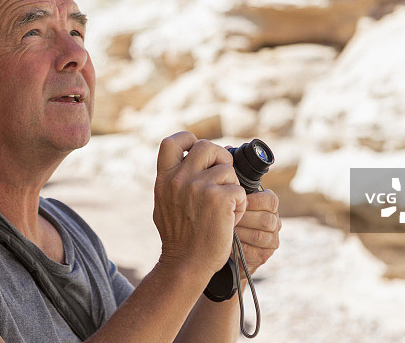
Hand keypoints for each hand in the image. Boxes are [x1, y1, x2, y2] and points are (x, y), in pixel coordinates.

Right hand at [153, 132, 247, 277]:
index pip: (171, 142)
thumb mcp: (164, 203)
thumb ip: (173, 180)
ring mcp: (198, 187)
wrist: (186, 264)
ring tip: (225, 209)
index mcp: (164, 179)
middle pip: (206, 146)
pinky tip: (230, 219)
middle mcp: (179, 179)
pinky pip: (240, 190)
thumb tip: (189, 157)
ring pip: (228, 170)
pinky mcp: (219, 198)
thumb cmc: (179, 237)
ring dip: (232, 188)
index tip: (196, 150)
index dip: (188, 139)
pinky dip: (240, 205)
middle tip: (223, 177)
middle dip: (220, 158)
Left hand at [234, 189, 280, 275]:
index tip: (240, 202)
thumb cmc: (232, 218)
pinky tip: (227, 242)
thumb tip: (231, 184)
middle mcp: (275, 224)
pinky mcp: (262, 257)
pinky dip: (237, 246)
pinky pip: (251, 252)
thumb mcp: (237, 203)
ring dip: (240, 232)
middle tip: (229, 217)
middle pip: (266, 220)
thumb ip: (239, 194)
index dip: (256, 201)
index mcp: (271, 208)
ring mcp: (271, 242)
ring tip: (226, 229)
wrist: (231, 245)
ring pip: (258, 236)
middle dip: (244, 218)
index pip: (271, 200)